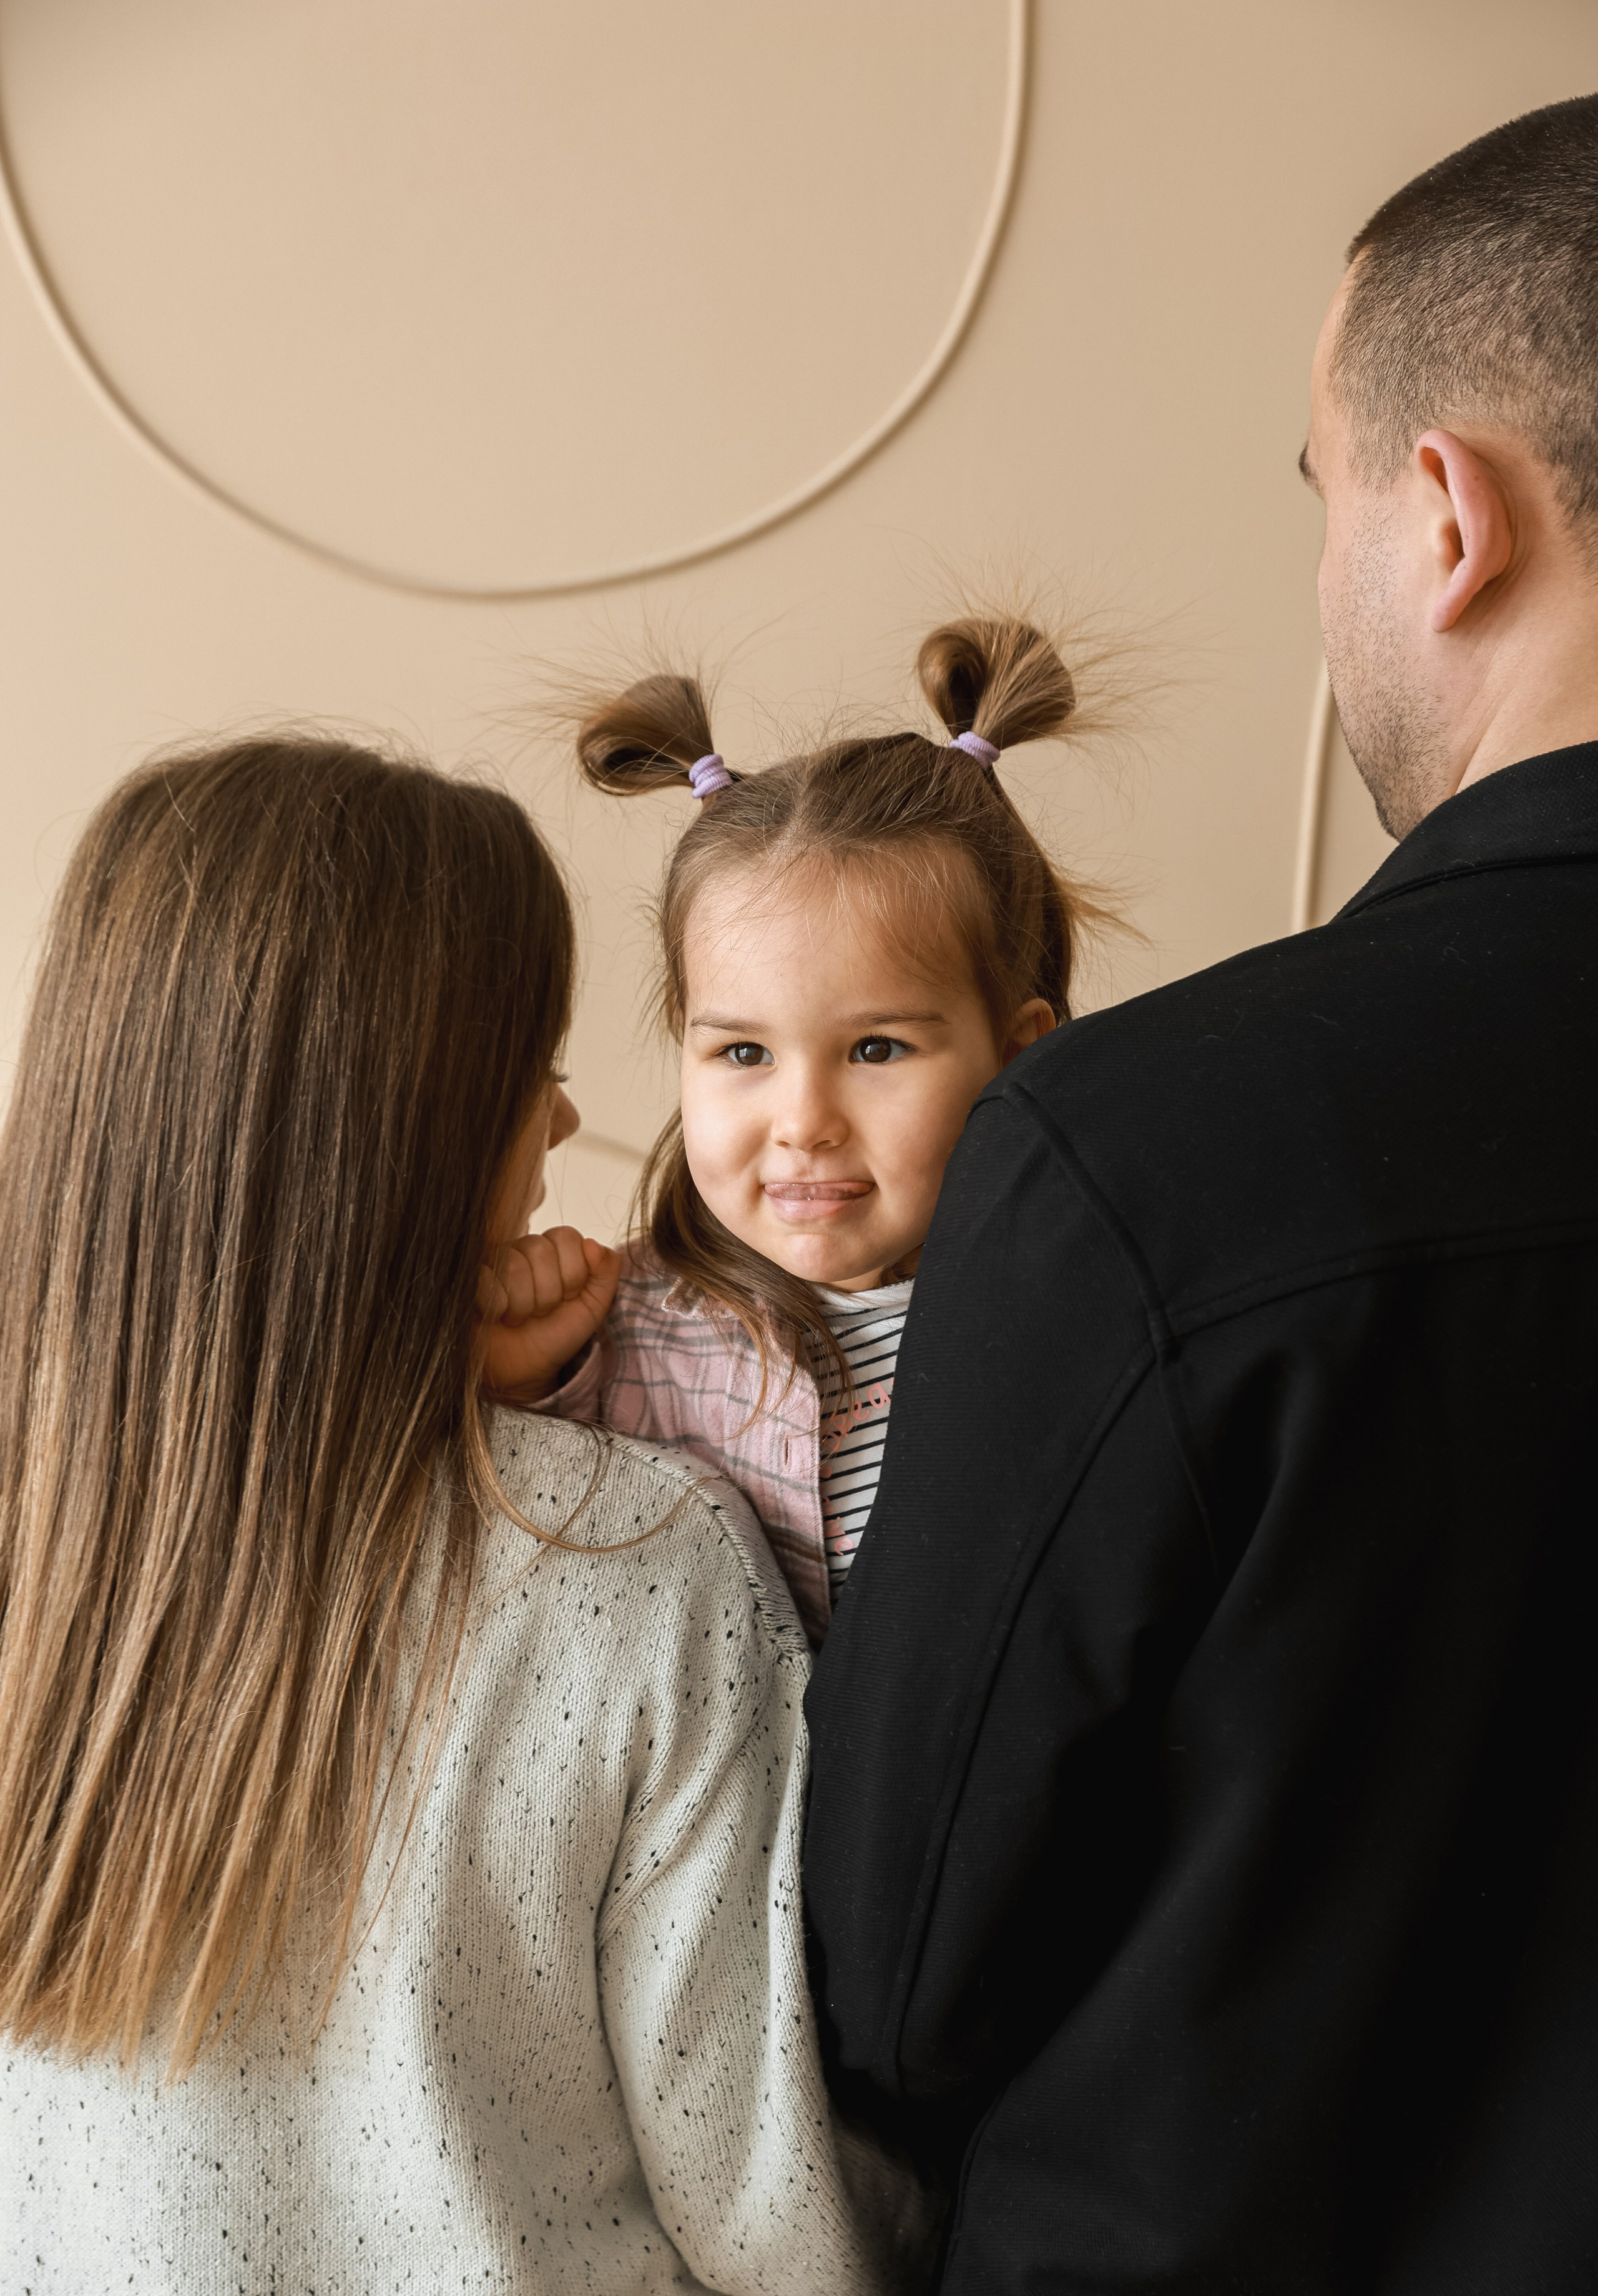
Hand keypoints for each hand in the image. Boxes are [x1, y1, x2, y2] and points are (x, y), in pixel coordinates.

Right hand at [478, 1226, 620, 1403]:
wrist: (524, 1370)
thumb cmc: (555, 1335)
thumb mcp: (592, 1307)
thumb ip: (606, 1273)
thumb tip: (594, 1245)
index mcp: (551, 1248)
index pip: (566, 1237)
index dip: (571, 1275)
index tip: (565, 1299)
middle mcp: (520, 1247)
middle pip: (539, 1251)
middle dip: (547, 1294)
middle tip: (539, 1312)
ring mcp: (490, 1260)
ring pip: (513, 1266)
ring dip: (522, 1304)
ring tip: (518, 1317)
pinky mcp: (465, 1278)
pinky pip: (485, 1280)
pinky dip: (497, 1307)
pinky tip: (496, 1316)